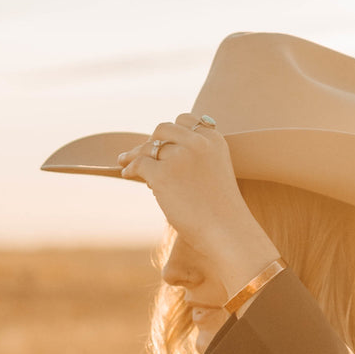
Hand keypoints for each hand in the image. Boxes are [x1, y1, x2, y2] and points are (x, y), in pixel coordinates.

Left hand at [118, 115, 280, 297]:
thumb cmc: (221, 210)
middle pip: (163, 130)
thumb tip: (160, 151)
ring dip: (136, 154)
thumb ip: (196, 158)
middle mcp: (197, 143)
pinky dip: (130, 168)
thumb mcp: (215, 172)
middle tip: (142, 152)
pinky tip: (127, 174)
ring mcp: (180, 157)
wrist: (227, 232)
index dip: (171, 131)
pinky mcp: (163, 175)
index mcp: (214, 140)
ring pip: (149, 147)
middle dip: (151, 141)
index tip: (161, 140)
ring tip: (126, 161)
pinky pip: (139, 164)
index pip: (185, 121)